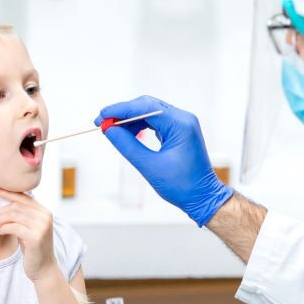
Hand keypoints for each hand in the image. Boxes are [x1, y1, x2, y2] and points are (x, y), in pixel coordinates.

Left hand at [0, 190, 56, 282]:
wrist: (44, 268)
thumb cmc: (33, 248)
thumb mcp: (30, 228)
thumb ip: (22, 216)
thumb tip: (1, 205)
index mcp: (45, 212)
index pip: (25, 197)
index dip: (9, 193)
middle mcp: (45, 217)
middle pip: (18, 206)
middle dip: (2, 210)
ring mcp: (42, 227)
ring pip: (15, 215)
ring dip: (1, 219)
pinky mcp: (35, 238)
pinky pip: (14, 227)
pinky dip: (4, 228)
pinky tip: (0, 231)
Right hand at [95, 95, 233, 226]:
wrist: (203, 197)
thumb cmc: (182, 186)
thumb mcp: (149, 166)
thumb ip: (127, 145)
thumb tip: (109, 130)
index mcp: (180, 125)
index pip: (145, 107)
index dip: (120, 110)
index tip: (101, 116)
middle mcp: (183, 119)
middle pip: (147, 105)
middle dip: (123, 113)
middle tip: (103, 123)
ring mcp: (183, 124)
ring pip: (150, 112)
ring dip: (130, 119)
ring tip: (113, 131)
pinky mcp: (180, 131)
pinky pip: (157, 121)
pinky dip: (140, 126)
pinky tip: (129, 134)